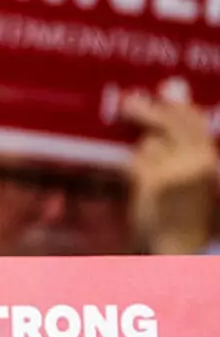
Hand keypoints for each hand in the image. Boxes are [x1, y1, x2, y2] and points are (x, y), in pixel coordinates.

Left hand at [123, 79, 217, 255]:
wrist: (179, 244)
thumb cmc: (184, 208)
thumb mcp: (192, 172)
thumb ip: (183, 142)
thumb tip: (171, 98)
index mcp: (208, 158)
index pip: (192, 119)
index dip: (176, 104)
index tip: (161, 91)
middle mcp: (195, 160)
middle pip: (167, 121)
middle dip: (146, 110)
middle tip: (128, 102)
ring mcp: (174, 169)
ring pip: (148, 143)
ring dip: (144, 153)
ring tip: (153, 177)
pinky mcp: (152, 179)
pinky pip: (137, 161)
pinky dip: (136, 169)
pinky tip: (144, 186)